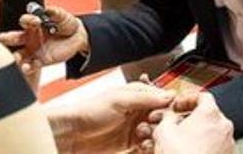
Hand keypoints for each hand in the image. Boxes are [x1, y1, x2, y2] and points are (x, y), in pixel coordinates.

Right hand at [0, 4, 88, 84]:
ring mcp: (34, 50)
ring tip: (16, 59)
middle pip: (16, 38)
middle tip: (3, 37)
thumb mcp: (62, 15)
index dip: (28, 19)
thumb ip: (55, 12)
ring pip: (20, 55)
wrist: (77, 36)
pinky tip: (27, 67)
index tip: (36, 21)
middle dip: (8, 38)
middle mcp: (30, 37)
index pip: (25, 21)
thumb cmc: (66, 23)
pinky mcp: (41, 61)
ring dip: (16, 57)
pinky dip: (29, 67)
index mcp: (34, 24)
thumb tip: (48, 9)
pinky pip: (32, 66)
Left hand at [49, 82, 173, 153]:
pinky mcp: (131, 144)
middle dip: (162, 125)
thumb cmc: (90, 111)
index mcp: (138, 95)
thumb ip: (144, 97)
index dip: (169, 107)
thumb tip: (168, 94)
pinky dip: (148, 148)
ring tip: (145, 138)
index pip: (163, 99)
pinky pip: (147, 146)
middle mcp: (138, 110)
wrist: (72, 134)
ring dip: (155, 137)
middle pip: (162, 118)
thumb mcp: (119, 99)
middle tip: (155, 128)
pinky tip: (143, 147)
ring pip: (156, 133)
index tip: (170, 114)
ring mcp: (135, 127)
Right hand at [142, 92, 234, 153]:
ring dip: (198, 133)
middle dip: (191, 118)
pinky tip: (190, 151)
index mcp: (210, 112)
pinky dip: (205, 146)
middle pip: (208, 114)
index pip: (202, 96)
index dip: (187, 99)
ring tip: (182, 142)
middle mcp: (223, 126)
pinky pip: (216, 146)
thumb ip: (167, 116)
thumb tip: (167, 116)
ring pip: (212, 131)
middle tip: (177, 124)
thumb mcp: (164, 130)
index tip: (177, 107)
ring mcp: (228, 143)